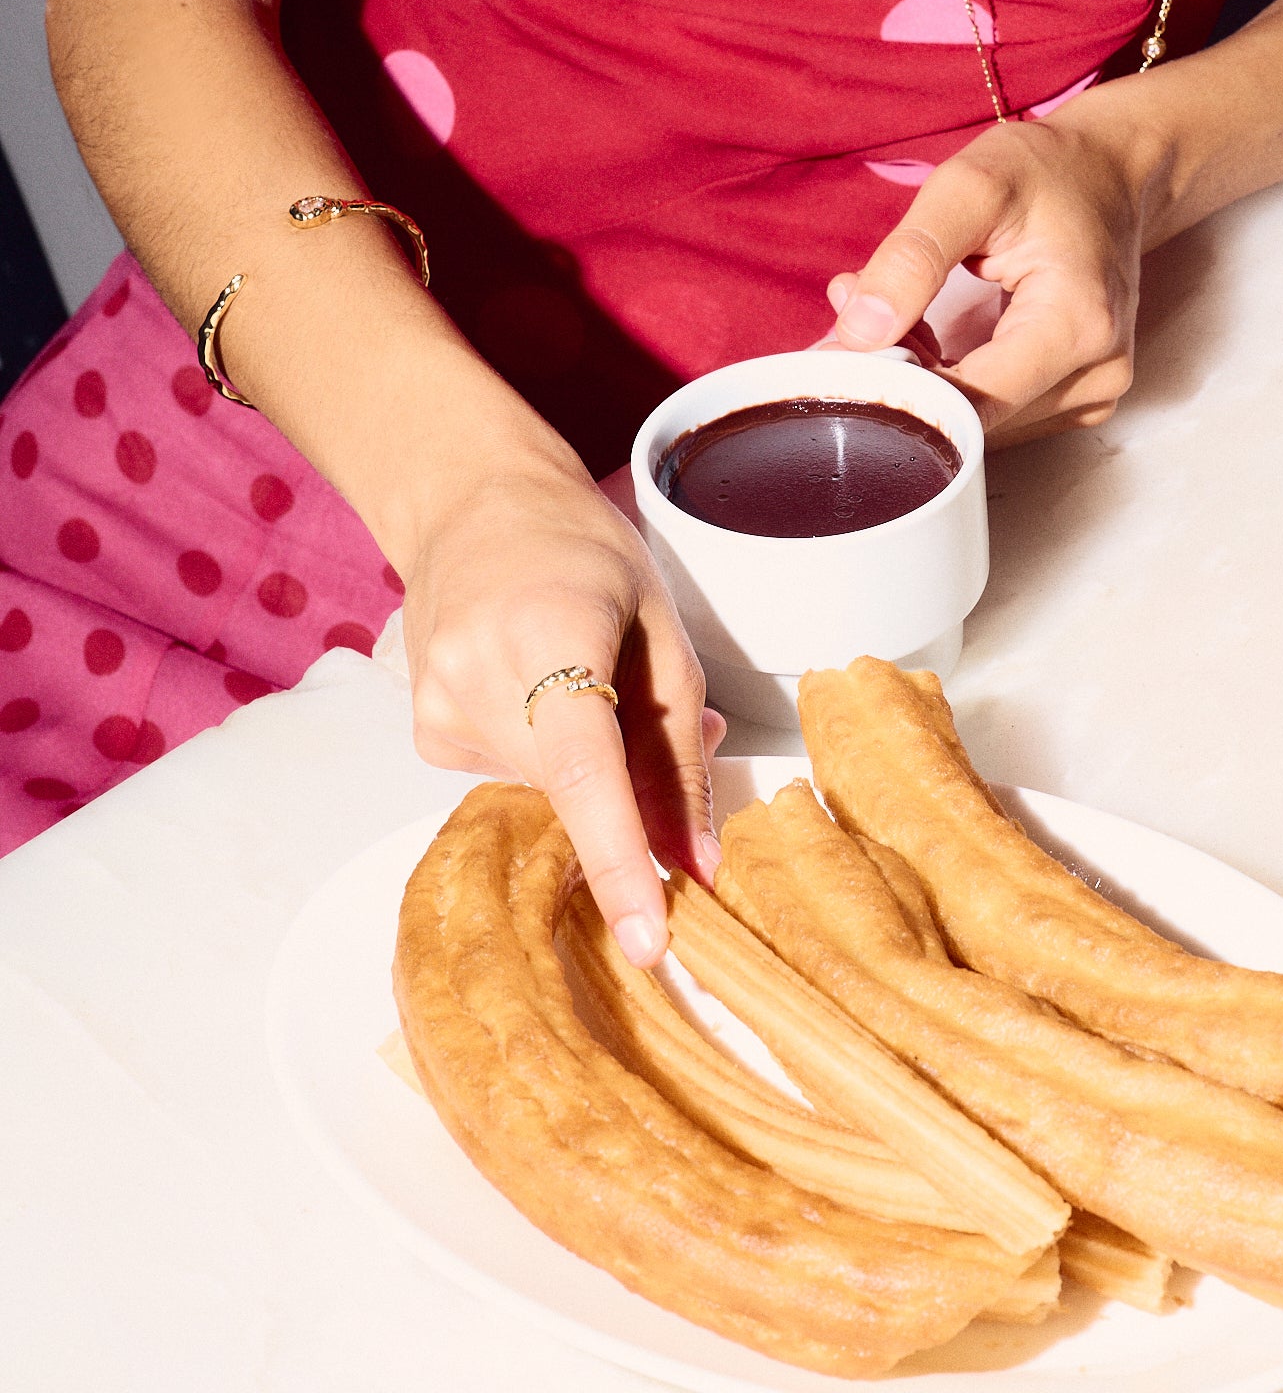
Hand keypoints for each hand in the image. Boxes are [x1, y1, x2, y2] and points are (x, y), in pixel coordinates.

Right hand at [398, 442, 721, 966]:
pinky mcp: (427, 734)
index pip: (586, 772)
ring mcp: (437, 707)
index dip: (622, 862)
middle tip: (650, 708)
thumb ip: (679, 746)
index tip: (650, 940)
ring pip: (548, 791)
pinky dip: (543, 752)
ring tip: (579, 669)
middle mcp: (476, 675)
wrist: (470, 501)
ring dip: (587, 761)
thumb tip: (696, 861)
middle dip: (632, 785)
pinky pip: (512, 777)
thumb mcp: (658, 623)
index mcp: (546, 633)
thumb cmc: (576, 546)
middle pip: (577, 791)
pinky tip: (531, 684)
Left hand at [827, 98, 1155, 444]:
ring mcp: (1093, 393)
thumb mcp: (969, 187)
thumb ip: (910, 259)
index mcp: (1077, 325)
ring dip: (925, 375)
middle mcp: (1096, 373)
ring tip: (909, 308)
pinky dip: (951, 378)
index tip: (845, 343)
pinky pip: (995, 411)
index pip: (967, 402)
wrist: (1109, 170)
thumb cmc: (1048, 171)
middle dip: (906, 371)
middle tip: (867, 306)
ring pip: (976, 420)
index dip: (897, 383)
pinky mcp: (1077, 398)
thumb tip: (859, 335)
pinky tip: (936, 330)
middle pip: (970, 416)